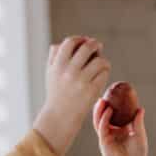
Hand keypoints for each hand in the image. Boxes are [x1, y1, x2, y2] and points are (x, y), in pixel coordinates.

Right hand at [33, 36, 109, 155]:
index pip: (70, 42)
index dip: (80, 39)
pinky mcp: (91, 91)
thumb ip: (55, 55)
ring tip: (101, 65)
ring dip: (102, 60)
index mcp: (57, 65)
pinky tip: (101, 75)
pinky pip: (104, 74)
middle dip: (95, 45)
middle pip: (87, 47)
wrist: (60, 116)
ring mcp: (80, 81)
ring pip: (99, 60)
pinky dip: (105, 72)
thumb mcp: (50, 72)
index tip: (84, 42)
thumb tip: (72, 41)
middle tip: (98, 48)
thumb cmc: (57, 92)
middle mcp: (68, 71)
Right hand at [94, 98, 146, 155]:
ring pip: (99, 121)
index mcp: (120, 129)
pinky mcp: (104, 141)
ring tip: (102, 100)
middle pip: (103, 116)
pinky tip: (108, 111)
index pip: (113, 115)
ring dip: (99, 111)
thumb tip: (140, 108)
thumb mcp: (140, 135)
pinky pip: (102, 128)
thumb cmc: (137, 154)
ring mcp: (106, 136)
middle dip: (102, 106)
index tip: (114, 95)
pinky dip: (104, 118)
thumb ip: (138, 123)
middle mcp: (111, 132)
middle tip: (105, 94)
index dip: (112, 105)